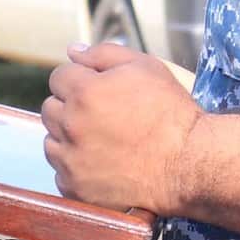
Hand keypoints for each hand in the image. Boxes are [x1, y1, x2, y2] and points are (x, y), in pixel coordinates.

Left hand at [41, 42, 202, 215]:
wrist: (189, 163)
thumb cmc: (170, 113)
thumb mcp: (146, 67)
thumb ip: (103, 53)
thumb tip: (72, 51)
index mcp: (85, 92)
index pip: (59, 77)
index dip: (80, 80)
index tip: (98, 91)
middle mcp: (72, 126)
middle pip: (50, 108)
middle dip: (71, 107)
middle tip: (102, 116)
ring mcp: (72, 161)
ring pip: (52, 141)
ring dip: (69, 138)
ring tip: (103, 141)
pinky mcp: (76, 188)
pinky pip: (61, 172)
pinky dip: (75, 168)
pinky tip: (102, 163)